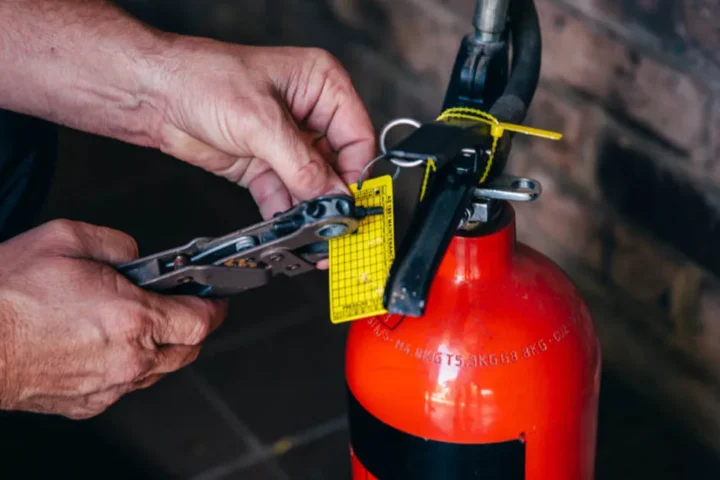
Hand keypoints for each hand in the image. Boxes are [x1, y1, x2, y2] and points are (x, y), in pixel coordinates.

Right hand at [0, 220, 226, 418]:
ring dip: (163, 348)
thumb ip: (116, 244)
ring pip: (159, 371)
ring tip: (141, 322)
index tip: (215, 300)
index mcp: (133, 317)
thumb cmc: (8, 294)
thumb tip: (135, 255)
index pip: (200, 321)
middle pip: (187, 350)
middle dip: (192, 328)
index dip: (214, 308)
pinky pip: (126, 385)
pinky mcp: (87, 402)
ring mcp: (108, 384)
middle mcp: (128, 357)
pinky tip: (110, 345)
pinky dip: (131, 366)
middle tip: (183, 308)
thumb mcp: (66, 240)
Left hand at [150, 39, 375, 218]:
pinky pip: (283, 194)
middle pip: (336, 165)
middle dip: (331, 197)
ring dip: (308, 210)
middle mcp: (309, 112)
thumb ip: (302, 166)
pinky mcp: (263, 163)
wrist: (153, 96)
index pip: (357, 136)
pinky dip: (283, 212)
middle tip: (331, 225)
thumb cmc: (202, 79)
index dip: (356, 172)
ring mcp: (285, 141)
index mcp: (321, 85)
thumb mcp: (261, 122)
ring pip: (310, 184)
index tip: (350, 203)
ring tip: (309, 232)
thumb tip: (334, 197)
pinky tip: (284, 227)